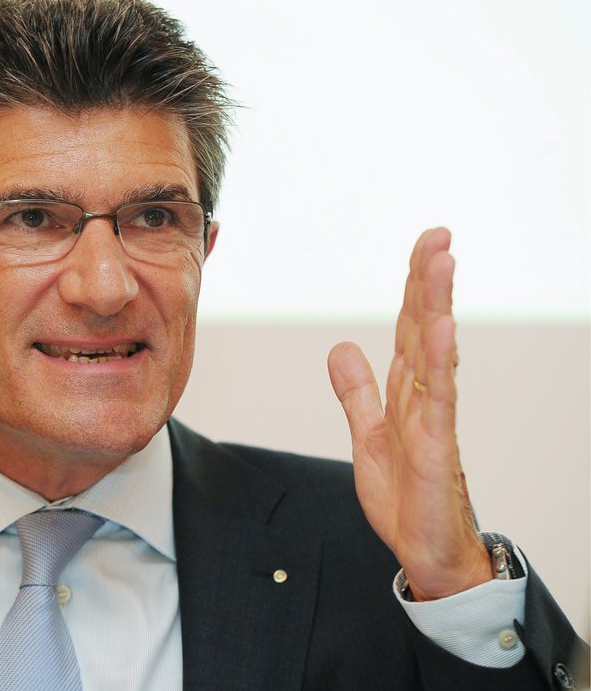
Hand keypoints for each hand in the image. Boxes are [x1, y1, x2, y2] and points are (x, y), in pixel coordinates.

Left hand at [327, 228, 491, 600]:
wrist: (424, 551)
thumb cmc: (407, 497)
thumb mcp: (368, 435)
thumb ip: (357, 392)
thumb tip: (342, 347)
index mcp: (407, 391)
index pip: (410, 326)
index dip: (414, 285)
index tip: (424, 245)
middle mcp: (424, 396)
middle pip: (425, 326)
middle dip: (429, 280)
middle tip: (438, 234)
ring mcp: (434, 418)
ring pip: (435, 351)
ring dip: (438, 305)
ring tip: (443, 261)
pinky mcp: (437, 445)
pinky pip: (438, 397)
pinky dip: (439, 361)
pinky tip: (442, 327)